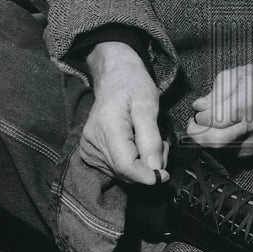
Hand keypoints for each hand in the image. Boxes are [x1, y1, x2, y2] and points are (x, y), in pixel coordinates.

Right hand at [80, 42, 168, 185]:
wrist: (113, 76)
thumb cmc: (133, 85)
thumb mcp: (149, 105)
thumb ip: (151, 139)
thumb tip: (155, 170)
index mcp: (107, 125)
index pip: (126, 165)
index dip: (146, 175)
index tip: (164, 174)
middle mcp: (93, 140)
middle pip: (125, 172)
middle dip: (148, 167)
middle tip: (162, 147)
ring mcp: (88, 148)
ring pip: (121, 174)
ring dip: (141, 166)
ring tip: (149, 142)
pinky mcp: (89, 152)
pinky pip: (115, 169)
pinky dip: (131, 164)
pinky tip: (136, 147)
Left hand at [186, 62, 252, 158]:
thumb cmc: (248, 81)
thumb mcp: (229, 77)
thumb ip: (212, 94)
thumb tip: (199, 107)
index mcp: (247, 103)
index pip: (216, 119)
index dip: (201, 117)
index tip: (197, 110)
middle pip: (218, 140)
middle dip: (198, 134)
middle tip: (192, 125)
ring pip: (221, 150)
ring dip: (206, 140)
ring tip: (203, 127)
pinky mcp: (252, 149)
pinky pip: (227, 153)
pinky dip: (216, 145)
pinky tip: (216, 132)